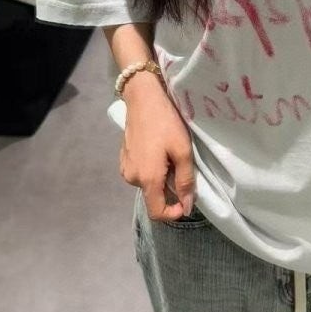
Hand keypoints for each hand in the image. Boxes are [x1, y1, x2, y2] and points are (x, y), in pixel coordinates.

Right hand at [119, 79, 195, 221]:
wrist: (143, 98)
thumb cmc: (166, 123)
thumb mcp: (182, 151)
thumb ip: (185, 181)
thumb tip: (187, 207)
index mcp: (147, 179)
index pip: (156, 212)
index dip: (173, 213)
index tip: (186, 201)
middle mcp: (131, 178)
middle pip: (154, 197)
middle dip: (170, 189)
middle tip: (181, 165)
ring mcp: (125, 168)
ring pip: (148, 185)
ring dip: (162, 178)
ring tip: (170, 155)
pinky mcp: (123, 159)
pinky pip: (141, 174)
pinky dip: (152, 170)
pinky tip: (158, 151)